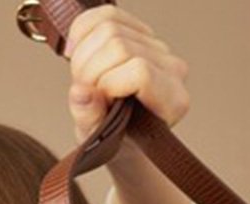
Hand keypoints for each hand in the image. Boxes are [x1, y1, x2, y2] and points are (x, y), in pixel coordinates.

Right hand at [65, 5, 189, 144]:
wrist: (123, 138)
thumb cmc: (117, 142)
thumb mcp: (99, 142)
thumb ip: (90, 119)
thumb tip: (81, 93)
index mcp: (172, 102)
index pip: (139, 71)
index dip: (108, 83)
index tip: (98, 102)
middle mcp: (172, 71)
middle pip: (119, 45)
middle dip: (88, 69)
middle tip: (84, 92)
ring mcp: (158, 49)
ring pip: (110, 26)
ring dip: (82, 53)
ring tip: (84, 80)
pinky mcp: (141, 33)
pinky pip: (107, 14)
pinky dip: (82, 30)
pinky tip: (77, 52)